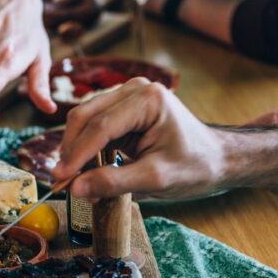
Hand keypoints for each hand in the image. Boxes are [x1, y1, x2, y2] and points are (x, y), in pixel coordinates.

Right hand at [52, 78, 227, 199]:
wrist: (217, 159)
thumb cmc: (195, 166)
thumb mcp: (156, 179)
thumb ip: (113, 182)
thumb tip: (75, 188)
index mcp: (148, 99)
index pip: (100, 126)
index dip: (76, 154)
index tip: (60, 178)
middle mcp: (134, 89)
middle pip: (85, 117)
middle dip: (72, 151)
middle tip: (63, 183)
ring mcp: (127, 96)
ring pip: (84, 121)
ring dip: (76, 152)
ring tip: (78, 182)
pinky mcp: (122, 109)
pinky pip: (93, 127)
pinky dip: (86, 150)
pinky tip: (87, 172)